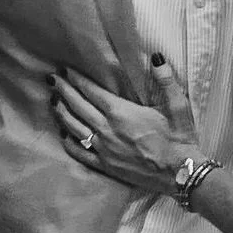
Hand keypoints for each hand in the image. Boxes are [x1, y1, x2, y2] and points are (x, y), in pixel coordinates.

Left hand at [51, 58, 197, 195]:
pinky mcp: (105, 165)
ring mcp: (104, 149)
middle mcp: (107, 129)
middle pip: (78, 106)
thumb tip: (158, 58)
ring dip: (61, 112)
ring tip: (53, 101)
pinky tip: (63, 134)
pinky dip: (68, 141)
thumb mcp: (179, 107)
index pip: (92, 92)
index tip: (65, 70)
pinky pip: (80, 152)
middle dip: (63, 91)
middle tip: (52, 79)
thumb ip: (167, 81)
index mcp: (122, 113)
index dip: (77, 79)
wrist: (180, 174)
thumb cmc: (180, 139)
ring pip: (74, 127)